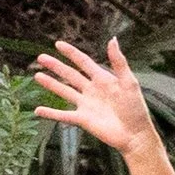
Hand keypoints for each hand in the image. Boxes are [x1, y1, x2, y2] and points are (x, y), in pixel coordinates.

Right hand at [34, 36, 152, 158]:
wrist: (135, 134)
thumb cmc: (136, 109)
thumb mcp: (129, 82)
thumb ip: (119, 62)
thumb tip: (112, 39)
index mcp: (103, 79)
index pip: (84, 62)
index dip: (71, 53)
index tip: (58, 44)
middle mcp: (92, 90)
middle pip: (70, 75)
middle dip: (56, 66)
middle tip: (41, 57)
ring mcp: (86, 105)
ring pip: (64, 91)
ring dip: (51, 84)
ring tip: (37, 75)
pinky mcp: (82, 119)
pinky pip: (63, 115)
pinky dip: (50, 113)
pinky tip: (38, 110)